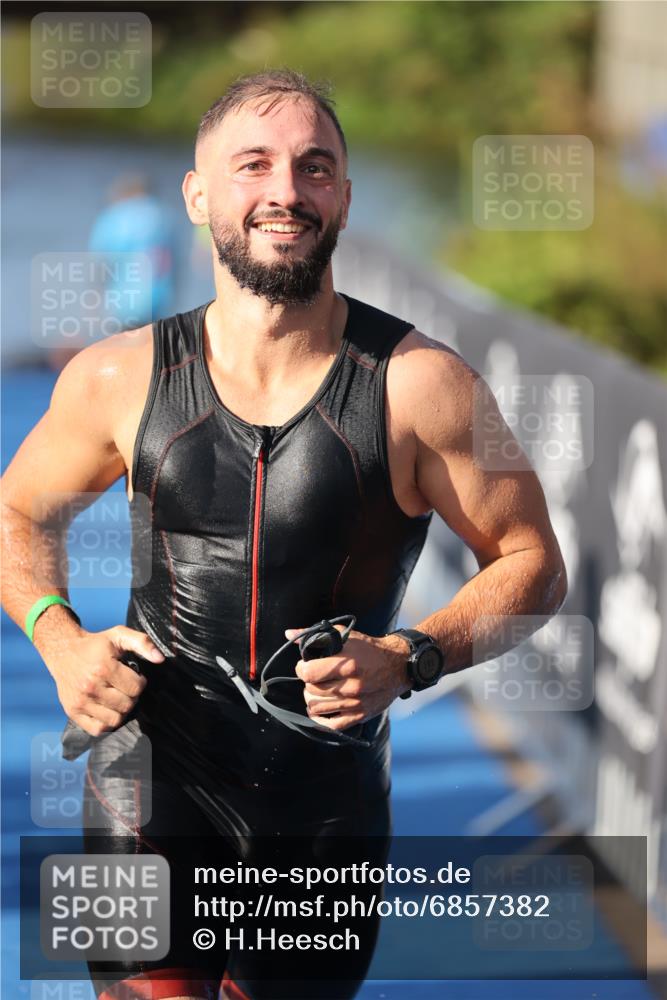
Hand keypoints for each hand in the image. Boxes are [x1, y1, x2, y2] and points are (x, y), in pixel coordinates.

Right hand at [47, 626, 163, 736]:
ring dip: (121, 710)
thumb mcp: (119, 635)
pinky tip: (107, 708)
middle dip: (131, 696)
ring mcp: (80, 701)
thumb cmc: (95, 644)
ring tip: (117, 698)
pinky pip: (98, 729)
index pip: (136, 688)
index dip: (140, 682)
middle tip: (125, 687)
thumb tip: (160, 659)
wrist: (63, 651)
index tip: (134, 677)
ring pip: (115, 720)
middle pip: (127, 705)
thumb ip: (142, 643)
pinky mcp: (73, 712)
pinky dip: (106, 723)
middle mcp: (91, 687)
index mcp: (104, 668)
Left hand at [284, 626, 410, 731]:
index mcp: (347, 664)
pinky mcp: (360, 716)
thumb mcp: (345, 636)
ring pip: (317, 708)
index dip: (301, 669)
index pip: (308, 673)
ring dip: (311, 699)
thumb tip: (289, 634)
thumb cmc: (370, 648)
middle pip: (311, 691)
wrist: (399, 666)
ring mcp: (356, 704)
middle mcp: (351, 686)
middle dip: (307, 683)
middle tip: (313, 677)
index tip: (304, 666)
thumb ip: (315, 636)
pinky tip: (320, 709)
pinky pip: (332, 726)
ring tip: (316, 690)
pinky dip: (320, 720)